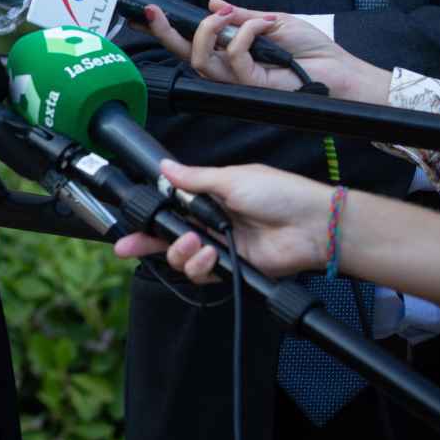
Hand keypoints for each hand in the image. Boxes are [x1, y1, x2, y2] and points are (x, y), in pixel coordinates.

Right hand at [112, 160, 331, 283]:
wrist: (311, 225)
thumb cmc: (280, 193)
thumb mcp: (231, 178)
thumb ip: (193, 178)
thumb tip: (163, 166)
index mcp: (209, 196)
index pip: (170, 206)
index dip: (150, 215)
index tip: (130, 222)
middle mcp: (210, 221)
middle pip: (168, 236)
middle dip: (146, 242)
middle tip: (128, 247)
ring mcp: (219, 245)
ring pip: (180, 257)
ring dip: (180, 252)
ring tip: (196, 244)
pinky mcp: (230, 267)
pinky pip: (202, 273)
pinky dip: (200, 265)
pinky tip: (210, 255)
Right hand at [139, 0, 389, 102]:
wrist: (342, 70)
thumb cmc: (313, 50)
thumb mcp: (273, 21)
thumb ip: (242, 16)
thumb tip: (215, 4)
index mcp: (232, 54)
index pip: (191, 45)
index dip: (167, 31)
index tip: (147, 13)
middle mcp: (230, 69)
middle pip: (185, 56)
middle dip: (165, 33)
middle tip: (153, 12)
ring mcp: (239, 80)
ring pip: (202, 59)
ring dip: (210, 30)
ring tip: (230, 16)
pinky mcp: (252, 85)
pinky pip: (235, 57)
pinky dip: (247, 33)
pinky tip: (265, 25)